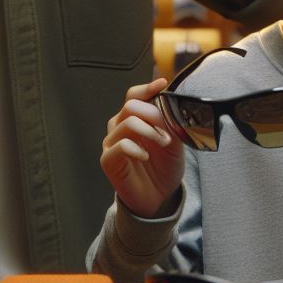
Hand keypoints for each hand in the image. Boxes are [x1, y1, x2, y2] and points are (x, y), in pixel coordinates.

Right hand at [101, 77, 183, 218]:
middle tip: (168, 133)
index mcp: (134, 118)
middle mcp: (119, 127)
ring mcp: (111, 143)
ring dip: (150, 131)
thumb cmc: (164, 167)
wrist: (159, 198)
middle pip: (131, 106)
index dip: (147, 88)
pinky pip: (119, 146)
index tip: (162, 84)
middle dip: (153, 115)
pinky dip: (136, 148)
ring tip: (164, 144)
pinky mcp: (108, 160)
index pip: (134, 95)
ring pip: (127, 123)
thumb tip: (168, 102)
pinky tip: (146, 156)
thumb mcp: (174, 140)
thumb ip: (168, 121)